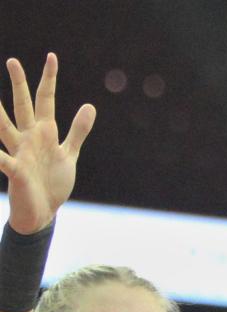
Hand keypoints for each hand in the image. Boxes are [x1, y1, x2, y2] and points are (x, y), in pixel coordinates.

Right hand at [0, 53, 94, 233]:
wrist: (42, 212)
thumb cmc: (52, 182)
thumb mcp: (68, 153)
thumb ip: (78, 131)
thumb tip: (90, 105)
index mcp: (42, 133)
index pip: (44, 101)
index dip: (49, 80)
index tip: (51, 57)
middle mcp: (27, 138)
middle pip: (23, 106)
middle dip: (19, 85)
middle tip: (13, 60)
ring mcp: (19, 153)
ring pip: (4, 127)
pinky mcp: (15, 171)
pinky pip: (2, 160)